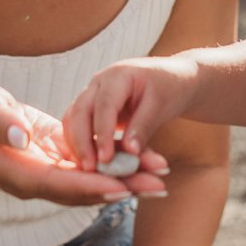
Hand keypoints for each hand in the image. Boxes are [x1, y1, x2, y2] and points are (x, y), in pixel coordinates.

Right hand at [0, 82, 167, 204]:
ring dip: (126, 179)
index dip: (89, 186)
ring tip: (160, 175)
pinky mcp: (60, 160)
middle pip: (83, 190)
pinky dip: (117, 164)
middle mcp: (37, 181)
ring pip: (93, 181)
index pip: (57, 184)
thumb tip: (21, 137)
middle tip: (157, 186)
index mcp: (17, 173)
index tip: (118, 186)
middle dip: (120, 187)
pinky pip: (92, 166)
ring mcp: (50, 173)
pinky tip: (144, 160)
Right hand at [64, 56, 198, 174]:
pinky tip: (88, 162)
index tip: (105, 159)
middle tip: (89, 169)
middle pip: (79, 111)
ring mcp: (93, 94)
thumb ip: (143, 127)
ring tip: (88, 169)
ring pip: (73, 118)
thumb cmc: (171, 88)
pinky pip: (78, 125)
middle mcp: (99, 83)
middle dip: (81, 141)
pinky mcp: (93, 108)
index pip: (104, 106)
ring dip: (77, 144)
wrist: (171, 79)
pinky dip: (80, 143)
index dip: (103, 134)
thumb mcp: (161, 106)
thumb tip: (130, 152)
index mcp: (118, 75)